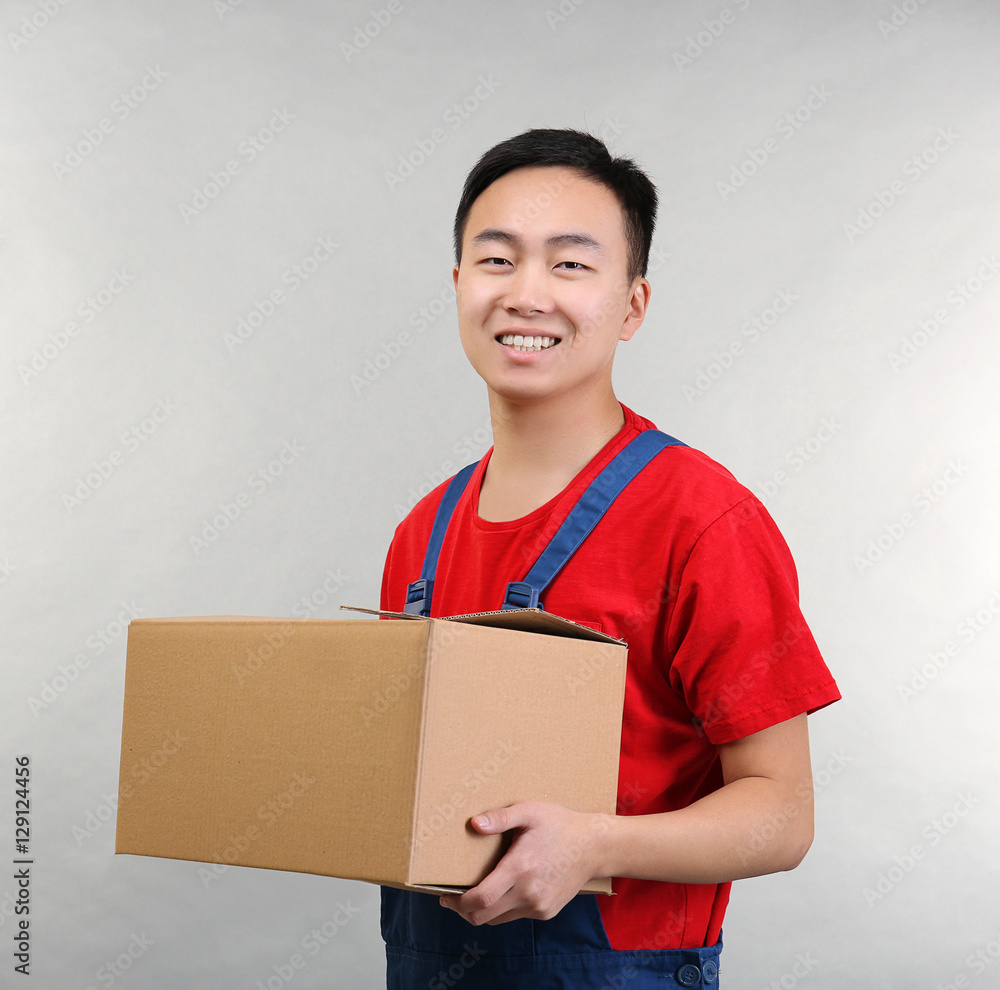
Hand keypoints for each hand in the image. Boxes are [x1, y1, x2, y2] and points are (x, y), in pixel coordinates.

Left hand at [438, 800, 610, 925]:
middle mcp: (528, 893)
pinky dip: (504, 908)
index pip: (480, 899)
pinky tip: (505, 890)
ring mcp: (538, 906)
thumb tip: (474, 824)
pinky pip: (516, 916)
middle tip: (452, 898)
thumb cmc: (559, 824)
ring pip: (498, 919)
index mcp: (520, 868)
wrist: (593, 846)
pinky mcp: (546, 912)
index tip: (445, 897)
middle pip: (484, 917)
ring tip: (476, 893)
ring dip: (483, 911)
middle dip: (463, 911)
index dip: (458, 903)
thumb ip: (500, 818)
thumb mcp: (529, 812)